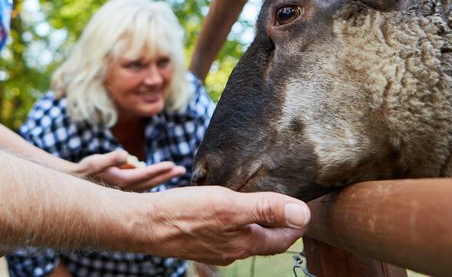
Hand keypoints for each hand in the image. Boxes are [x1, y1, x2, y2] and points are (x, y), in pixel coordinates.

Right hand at [71, 149, 186, 190]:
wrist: (73, 184)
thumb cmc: (83, 171)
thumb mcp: (94, 162)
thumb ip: (110, 158)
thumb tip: (125, 154)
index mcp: (121, 181)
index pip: (145, 176)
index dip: (159, 170)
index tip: (173, 165)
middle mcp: (125, 189)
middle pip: (151, 182)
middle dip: (166, 175)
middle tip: (182, 170)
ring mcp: (125, 192)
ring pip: (148, 186)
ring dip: (161, 179)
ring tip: (173, 172)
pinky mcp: (122, 191)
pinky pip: (141, 188)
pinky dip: (151, 183)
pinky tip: (157, 180)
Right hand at [144, 186, 310, 264]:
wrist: (144, 224)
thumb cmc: (184, 214)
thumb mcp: (230, 205)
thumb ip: (266, 209)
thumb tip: (302, 214)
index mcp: (245, 243)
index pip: (283, 238)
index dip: (297, 223)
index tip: (306, 208)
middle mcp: (232, 250)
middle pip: (265, 239)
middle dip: (279, 223)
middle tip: (288, 202)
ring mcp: (214, 247)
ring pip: (243, 235)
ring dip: (255, 221)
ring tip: (259, 201)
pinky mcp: (199, 240)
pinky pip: (224, 231)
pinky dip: (232, 220)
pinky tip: (224, 207)